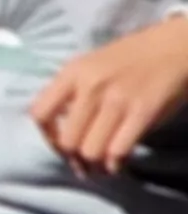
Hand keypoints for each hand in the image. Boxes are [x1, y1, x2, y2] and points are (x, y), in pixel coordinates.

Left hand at [32, 15, 187, 175]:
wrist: (174, 47)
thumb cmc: (130, 57)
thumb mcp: (90, 65)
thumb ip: (72, 92)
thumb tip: (60, 129)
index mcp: (72, 73)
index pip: (39, 114)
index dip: (47, 136)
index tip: (59, 142)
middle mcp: (90, 87)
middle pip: (67, 141)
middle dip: (72, 158)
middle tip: (81, 162)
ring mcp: (116, 100)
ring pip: (90, 151)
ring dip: (94, 165)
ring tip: (98, 165)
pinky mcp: (143, 113)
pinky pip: (118, 151)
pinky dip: (115, 164)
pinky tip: (117, 162)